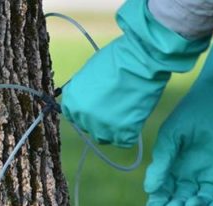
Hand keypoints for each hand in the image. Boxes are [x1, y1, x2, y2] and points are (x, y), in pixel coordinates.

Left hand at [61, 0, 207, 147]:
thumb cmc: (117, 59)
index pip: (73, 116)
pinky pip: (123, 141)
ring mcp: (101, 126)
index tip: (97, 107)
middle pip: (88, 127)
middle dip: (99, 120)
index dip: (86, 112)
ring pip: (104, 137)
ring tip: (125, 113)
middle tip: (115, 107)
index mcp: (71, 102)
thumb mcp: (89, 72)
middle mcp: (82, 116)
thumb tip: (86, 98)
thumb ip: (83, 90)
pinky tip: (134, 119)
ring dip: (113, 129)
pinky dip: (129, 133)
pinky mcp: (122, 132)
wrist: (141, 58)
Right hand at [144, 37, 212, 205]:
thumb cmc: (190, 115)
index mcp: (169, 171)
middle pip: (180, 202)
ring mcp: (209, 177)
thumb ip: (162, 162)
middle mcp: (188, 178)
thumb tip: (150, 189)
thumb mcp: (171, 137)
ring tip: (194, 205)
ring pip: (202, 202)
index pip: (161, 194)